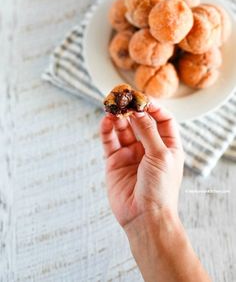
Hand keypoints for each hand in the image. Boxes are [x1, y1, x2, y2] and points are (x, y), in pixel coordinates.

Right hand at [100, 103, 183, 228]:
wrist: (144, 218)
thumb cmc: (160, 188)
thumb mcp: (160, 155)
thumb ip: (148, 131)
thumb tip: (138, 111)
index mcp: (167, 146)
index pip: (162, 119)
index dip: (153, 108)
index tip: (142, 99)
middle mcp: (149, 147)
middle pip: (140, 122)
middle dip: (132, 109)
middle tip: (122, 97)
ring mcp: (131, 154)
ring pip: (123, 129)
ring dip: (118, 117)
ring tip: (112, 107)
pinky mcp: (115, 161)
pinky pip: (110, 141)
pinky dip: (107, 130)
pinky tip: (106, 121)